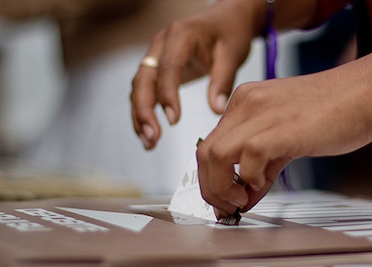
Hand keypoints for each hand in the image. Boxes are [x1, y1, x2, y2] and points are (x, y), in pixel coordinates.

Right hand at [130, 1, 260, 149]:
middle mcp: (161, 44)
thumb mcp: (232, 54)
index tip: (173, 119)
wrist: (226, 17)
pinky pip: (145, 91)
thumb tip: (216, 110)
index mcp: (180, 36)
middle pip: (143, 79)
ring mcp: (155, 55)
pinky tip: (150, 133)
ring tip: (150, 142)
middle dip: (144, 111)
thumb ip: (223, 81)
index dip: (167, 95)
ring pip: (139, 88)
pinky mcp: (157, 67)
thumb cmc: (230, 31)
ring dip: (140, 115)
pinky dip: (145, 112)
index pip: (167, 68)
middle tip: (153, 137)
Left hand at [196, 63, 371, 216]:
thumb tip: (246, 195)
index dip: (212, 179)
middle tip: (228, 208)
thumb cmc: (337, 111)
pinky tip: (266, 184)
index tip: (225, 200)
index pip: (210, 144)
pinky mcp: (280, 128)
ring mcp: (261, 113)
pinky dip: (250, 180)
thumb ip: (264, 165)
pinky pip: (246, 159)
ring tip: (242, 200)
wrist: (368, 92)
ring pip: (213, 155)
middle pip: (203, 152)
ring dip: (222, 188)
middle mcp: (247, 103)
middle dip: (210, 189)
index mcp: (246, 101)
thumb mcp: (289, 136)